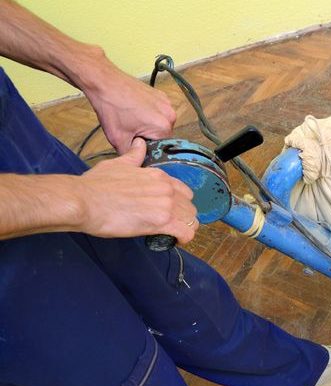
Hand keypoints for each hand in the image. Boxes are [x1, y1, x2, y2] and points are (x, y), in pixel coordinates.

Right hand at [75, 138, 198, 243]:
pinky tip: (175, 241)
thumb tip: (139, 144)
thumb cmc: (95, 185)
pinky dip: (184, 238)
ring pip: (191, 220)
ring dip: (184, 228)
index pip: (184, 191)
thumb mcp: (118, 164)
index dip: (179, 203)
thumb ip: (134, 156)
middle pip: (189, 207)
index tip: (170, 211)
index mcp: (158, 176)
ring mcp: (166, 205)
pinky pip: (186, 233)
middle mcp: (166, 188)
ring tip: (171, 234)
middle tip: (169, 225)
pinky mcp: (162, 222)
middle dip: (182, 217)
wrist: (83, 200)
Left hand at [84, 64, 176, 153]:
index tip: (134, 143)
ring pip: (160, 123)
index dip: (147, 148)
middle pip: (162, 135)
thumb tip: (136, 162)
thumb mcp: (118, 139)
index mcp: (163, 127)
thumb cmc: (111, 107)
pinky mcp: (161, 95)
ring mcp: (166, 103)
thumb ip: (131, 155)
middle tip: (130, 130)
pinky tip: (134, 110)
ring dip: (149, 124)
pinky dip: (149, 113)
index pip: (161, 148)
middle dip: (148, 136)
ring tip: (131, 118)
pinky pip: (158, 111)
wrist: (104, 82)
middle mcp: (170, 114)